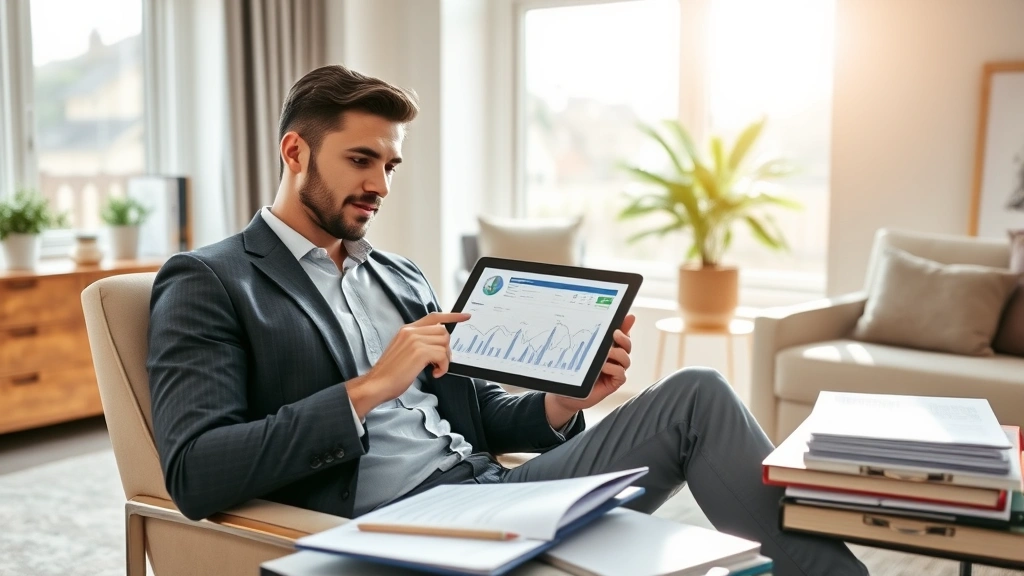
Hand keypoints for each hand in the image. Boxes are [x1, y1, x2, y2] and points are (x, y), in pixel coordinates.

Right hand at [348, 312, 470, 418]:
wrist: (377, 384)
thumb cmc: (390, 373)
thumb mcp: (403, 351)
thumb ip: (418, 342)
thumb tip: (439, 344)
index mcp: (407, 329)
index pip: (434, 317)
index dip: (452, 316)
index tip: (465, 316)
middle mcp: (411, 331)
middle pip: (443, 331)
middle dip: (446, 348)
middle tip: (439, 362)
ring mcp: (415, 340)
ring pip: (444, 343)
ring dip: (445, 359)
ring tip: (435, 368)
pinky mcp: (419, 352)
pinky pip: (443, 355)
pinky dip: (443, 367)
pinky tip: (434, 373)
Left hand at [545, 314, 634, 427]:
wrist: (565, 395)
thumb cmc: (574, 371)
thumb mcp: (581, 351)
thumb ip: (593, 338)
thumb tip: (602, 323)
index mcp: (608, 347)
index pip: (622, 334)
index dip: (626, 326)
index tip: (628, 317)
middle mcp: (614, 358)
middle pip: (627, 345)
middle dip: (624, 338)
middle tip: (614, 334)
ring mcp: (615, 370)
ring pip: (626, 359)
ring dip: (617, 354)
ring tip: (606, 353)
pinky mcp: (614, 382)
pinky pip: (621, 373)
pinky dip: (613, 368)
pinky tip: (603, 367)